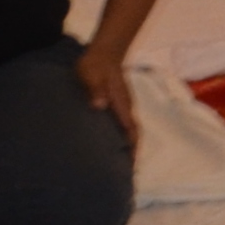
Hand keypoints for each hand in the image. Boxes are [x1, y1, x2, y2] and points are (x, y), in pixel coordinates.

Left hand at [75, 41, 144, 169]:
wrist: (105, 51)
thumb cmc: (94, 65)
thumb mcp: (90, 75)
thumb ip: (95, 89)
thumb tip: (100, 106)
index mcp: (120, 105)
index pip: (130, 131)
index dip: (131, 149)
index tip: (131, 167)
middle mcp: (126, 108)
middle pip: (133, 134)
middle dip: (132, 153)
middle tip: (127, 173)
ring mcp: (123, 106)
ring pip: (130, 130)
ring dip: (128, 146)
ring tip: (121, 163)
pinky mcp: (118, 104)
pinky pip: (124, 124)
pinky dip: (123, 136)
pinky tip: (113, 143)